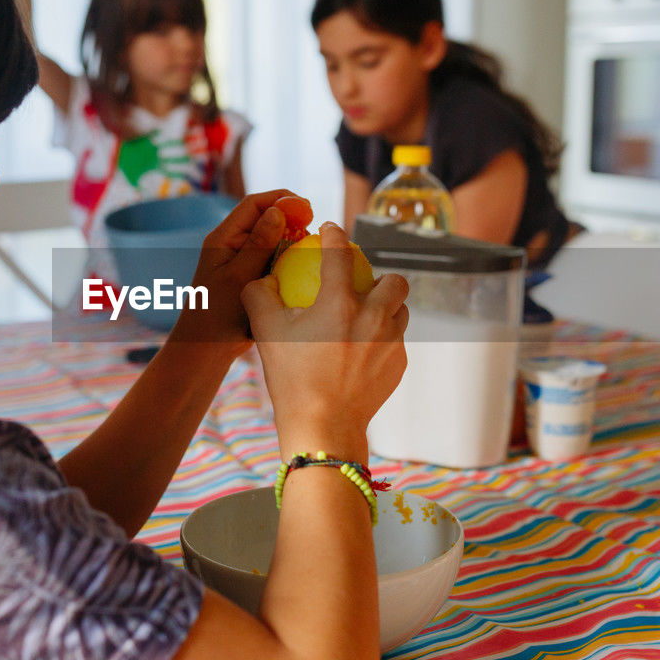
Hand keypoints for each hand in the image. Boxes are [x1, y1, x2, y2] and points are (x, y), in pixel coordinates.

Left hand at [166, 189, 295, 355]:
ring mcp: (243, 260)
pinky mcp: (252, 275)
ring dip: (291, 238)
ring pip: (272, 238)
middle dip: (290, 218)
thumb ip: (259, 243)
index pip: (253, 205)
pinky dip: (288, 256)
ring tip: (310, 245)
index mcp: (223, 238)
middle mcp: (232, 244)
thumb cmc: (216, 314)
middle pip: (264, 218)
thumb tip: (278, 211)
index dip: (281, 200)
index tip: (307, 208)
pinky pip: (273, 258)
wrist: (206, 347)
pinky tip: (303, 265)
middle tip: (312, 228)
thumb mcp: (239, 276)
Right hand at [242, 223, 408, 462]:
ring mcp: (391, 342)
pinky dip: (382, 339)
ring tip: (366, 317)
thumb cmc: (291, 378)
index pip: (340, 254)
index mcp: (340, 303)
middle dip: (382, 276)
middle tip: (364, 285)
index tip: (331, 232)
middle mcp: (373, 317)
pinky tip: (363, 350)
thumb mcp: (265, 332)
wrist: (323, 426)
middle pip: (394, 281)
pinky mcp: (399, 365)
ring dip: (386, 308)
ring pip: (400, 312)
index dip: (335, 236)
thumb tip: (263, 278)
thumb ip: (260, 295)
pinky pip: (395, 342)